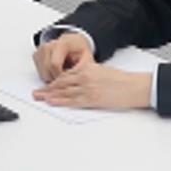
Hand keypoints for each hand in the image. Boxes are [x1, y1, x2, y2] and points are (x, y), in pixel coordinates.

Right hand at [31, 28, 93, 82]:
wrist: (74, 44)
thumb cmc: (80, 52)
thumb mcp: (87, 59)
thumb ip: (82, 68)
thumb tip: (79, 79)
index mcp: (63, 43)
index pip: (54, 64)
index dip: (60, 75)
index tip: (68, 79)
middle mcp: (49, 44)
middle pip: (47, 70)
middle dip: (57, 79)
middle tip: (66, 78)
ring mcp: (41, 49)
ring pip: (42, 73)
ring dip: (52, 78)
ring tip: (63, 73)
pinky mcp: (36, 55)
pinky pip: (39, 72)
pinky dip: (47, 75)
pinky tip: (56, 71)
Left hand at [33, 60, 151, 111]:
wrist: (134, 86)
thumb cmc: (121, 80)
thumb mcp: (102, 71)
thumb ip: (88, 75)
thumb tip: (77, 81)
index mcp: (87, 68)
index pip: (65, 74)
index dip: (54, 80)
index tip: (46, 85)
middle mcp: (85, 76)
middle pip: (61, 82)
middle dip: (47, 88)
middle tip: (36, 92)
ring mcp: (87, 88)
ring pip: (63, 91)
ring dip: (49, 95)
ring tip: (39, 97)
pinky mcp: (92, 98)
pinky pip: (72, 100)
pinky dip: (60, 101)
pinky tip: (52, 101)